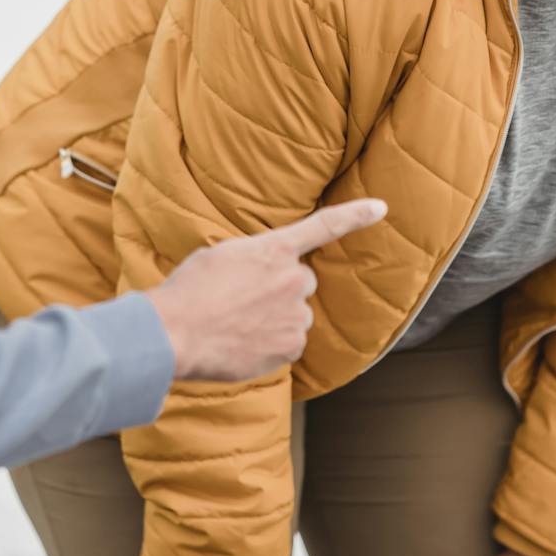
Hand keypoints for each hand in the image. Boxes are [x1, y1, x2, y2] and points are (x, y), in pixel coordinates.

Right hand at [144, 199, 386, 381]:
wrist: (174, 333)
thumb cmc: (188, 291)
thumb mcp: (221, 256)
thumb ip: (252, 258)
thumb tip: (259, 273)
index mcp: (274, 249)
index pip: (324, 226)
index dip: (355, 215)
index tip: (381, 208)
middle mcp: (292, 279)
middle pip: (301, 282)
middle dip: (281, 289)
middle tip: (245, 300)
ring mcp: (294, 314)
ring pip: (294, 315)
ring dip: (275, 318)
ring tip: (237, 323)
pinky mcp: (290, 347)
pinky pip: (289, 344)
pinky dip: (271, 345)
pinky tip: (243, 342)